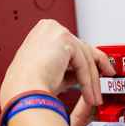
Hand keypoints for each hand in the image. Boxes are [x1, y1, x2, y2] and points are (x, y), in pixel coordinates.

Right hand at [0, 20, 115, 107]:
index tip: (95, 73)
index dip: (84, 61)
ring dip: (91, 81)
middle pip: (80, 49)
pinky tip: (89, 96)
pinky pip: (83, 63)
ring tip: (93, 98)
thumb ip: (67, 69)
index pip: (70, 46)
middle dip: (94, 70)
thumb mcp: (51, 73)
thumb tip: (81, 75)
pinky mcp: (64, 40)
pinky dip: (88, 82)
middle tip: (101, 85)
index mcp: (41, 33)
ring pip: (84, 57)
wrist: (23, 90)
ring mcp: (56, 31)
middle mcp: (48, 28)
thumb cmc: (27, 86)